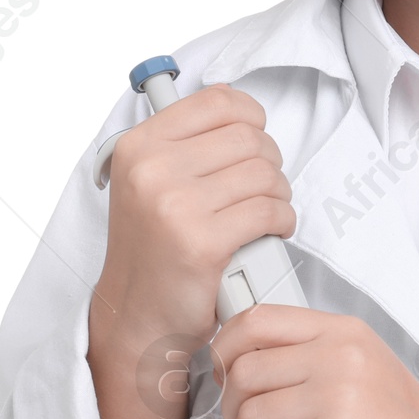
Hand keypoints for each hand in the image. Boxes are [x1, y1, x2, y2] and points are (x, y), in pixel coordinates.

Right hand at [91, 84, 294, 373]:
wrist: (136, 316)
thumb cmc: (151, 251)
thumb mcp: (146, 182)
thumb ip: (182, 142)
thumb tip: (231, 101)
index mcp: (138, 146)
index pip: (217, 101)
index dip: (249, 116)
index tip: (254, 136)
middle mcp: (152, 170)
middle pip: (248, 138)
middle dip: (269, 162)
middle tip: (263, 187)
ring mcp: (176, 206)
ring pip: (265, 175)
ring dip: (279, 195)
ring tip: (267, 212)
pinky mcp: (203, 243)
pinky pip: (269, 212)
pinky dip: (283, 221)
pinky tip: (272, 231)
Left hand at [212, 306, 418, 418]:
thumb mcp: (361, 370)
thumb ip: (310, 358)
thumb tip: (242, 366)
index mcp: (343, 332)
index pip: (258, 320)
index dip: (226, 350)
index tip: (227, 376)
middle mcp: (340, 355)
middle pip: (244, 370)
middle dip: (235, 410)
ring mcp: (340, 395)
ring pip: (251, 416)